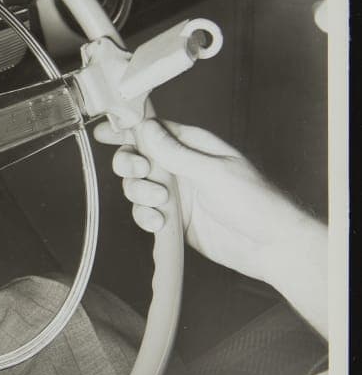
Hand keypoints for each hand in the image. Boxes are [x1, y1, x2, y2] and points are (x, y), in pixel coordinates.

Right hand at [93, 119, 320, 286]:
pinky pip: (144, 213)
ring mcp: (175, 193)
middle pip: (136, 158)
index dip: (127, 129)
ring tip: (161, 202)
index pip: (152, 129)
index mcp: (192, 145)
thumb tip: (146, 129)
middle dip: (130, 166)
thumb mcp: (213, 171)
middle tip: (142, 173)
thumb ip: (175, 152)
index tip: (105, 131)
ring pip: (136, 187)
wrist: (268, 245)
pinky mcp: (172, 218)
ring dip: (140, 194)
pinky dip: (146, 217)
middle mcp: (180, 167)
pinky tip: (160, 222)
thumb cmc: (254, 201)